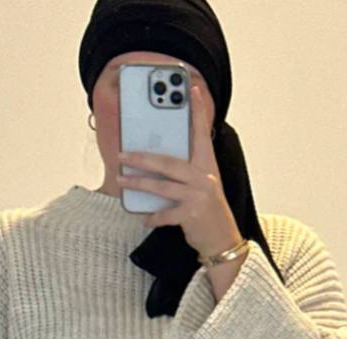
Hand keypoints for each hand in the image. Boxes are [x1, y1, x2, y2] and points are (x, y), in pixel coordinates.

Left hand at [116, 83, 243, 258]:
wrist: (223, 240)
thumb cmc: (208, 210)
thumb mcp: (203, 185)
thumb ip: (186, 171)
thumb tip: (155, 163)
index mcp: (207, 165)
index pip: (202, 133)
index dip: (198, 111)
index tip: (191, 90)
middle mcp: (204, 177)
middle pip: (168, 162)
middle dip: (142, 158)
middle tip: (122, 155)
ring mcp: (198, 196)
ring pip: (161, 186)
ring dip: (138, 184)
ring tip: (122, 181)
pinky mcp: (191, 215)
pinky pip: (165, 214)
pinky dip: (152, 217)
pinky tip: (144, 217)